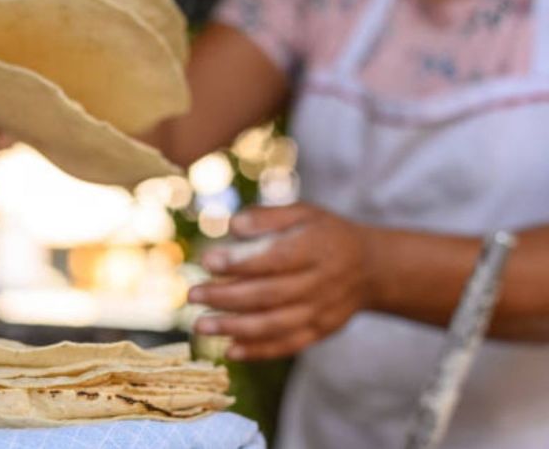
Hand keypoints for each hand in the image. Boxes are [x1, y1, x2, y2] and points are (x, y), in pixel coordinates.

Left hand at [188, 204, 373, 360]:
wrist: (371, 268)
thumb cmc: (324, 234)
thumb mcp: (303, 213)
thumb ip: (267, 217)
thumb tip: (231, 226)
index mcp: (318, 247)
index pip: (276, 258)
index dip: (240, 262)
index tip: (207, 260)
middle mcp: (322, 282)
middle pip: (269, 294)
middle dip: (226, 297)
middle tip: (192, 294)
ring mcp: (322, 311)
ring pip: (275, 324)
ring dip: (234, 327)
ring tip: (200, 325)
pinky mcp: (320, 331)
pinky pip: (288, 345)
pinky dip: (258, 351)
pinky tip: (229, 350)